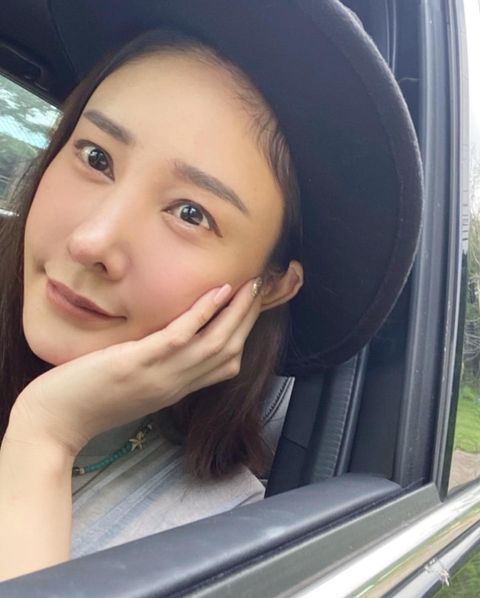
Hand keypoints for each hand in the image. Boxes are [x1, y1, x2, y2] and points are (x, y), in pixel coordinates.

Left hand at [7, 278, 262, 454]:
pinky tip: (220, 292)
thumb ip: (160, 369)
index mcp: (177, 388)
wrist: (54, 423)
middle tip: (262, 288)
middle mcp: (177, 384)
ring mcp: (161, 375)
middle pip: (229, 351)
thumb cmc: (88, 402)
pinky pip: (182, 336)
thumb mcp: (136, 387)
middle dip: (250, 317)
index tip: (253, 308)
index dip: (244, 334)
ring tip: (252, 285)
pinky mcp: (139, 363)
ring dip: (238, 312)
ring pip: (215, 343)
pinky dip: (205, 313)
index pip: (226, 364)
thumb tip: (172, 345)